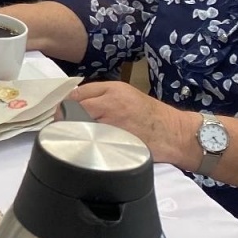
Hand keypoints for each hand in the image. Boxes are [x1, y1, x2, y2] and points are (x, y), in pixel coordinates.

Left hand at [67, 83, 195, 167]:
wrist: (176, 133)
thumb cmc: (153, 116)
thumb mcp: (128, 96)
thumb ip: (103, 97)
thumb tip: (76, 104)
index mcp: (113, 89)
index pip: (77, 93)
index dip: (66, 105)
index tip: (60, 114)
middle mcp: (111, 102)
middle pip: (75, 108)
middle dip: (66, 118)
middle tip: (61, 128)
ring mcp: (113, 121)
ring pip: (81, 124)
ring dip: (74, 131)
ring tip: (72, 138)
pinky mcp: (117, 139)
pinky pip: (94, 141)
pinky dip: (87, 144)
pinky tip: (87, 148)